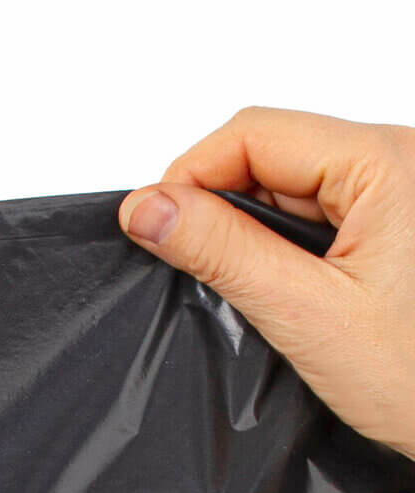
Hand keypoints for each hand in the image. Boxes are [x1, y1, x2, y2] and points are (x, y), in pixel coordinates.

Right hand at [118, 107, 414, 458]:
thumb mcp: (305, 313)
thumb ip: (222, 252)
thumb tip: (149, 209)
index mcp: (387, 162)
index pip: (252, 133)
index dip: (188, 176)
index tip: (148, 227)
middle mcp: (398, 162)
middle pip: (265, 151)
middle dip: (212, 204)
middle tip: (181, 265)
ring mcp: (395, 193)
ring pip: (282, 184)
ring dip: (241, 230)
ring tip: (231, 288)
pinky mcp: (388, 226)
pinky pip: (309, 214)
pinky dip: (272, 248)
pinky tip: (267, 290)